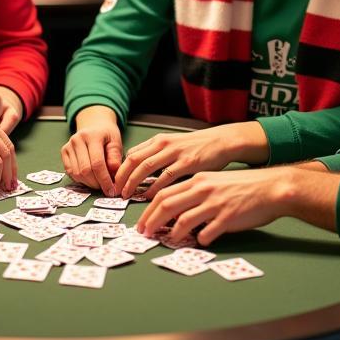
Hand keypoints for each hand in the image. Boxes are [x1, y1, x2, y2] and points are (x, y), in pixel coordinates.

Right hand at [61, 105, 122, 195]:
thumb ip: (115, 158)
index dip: (104, 179)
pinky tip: (89, 178)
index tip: (111, 190)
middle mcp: (77, 139)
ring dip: (89, 183)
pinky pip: (70, 172)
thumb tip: (113, 175)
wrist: (94, 124)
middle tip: (106, 188)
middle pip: (85, 170)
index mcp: (92, 136)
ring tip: (99, 182)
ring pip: (77, 173)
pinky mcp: (64, 151)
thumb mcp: (116, 142)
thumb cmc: (107, 135)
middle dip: (97, 183)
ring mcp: (68, 145)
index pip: (97, 163)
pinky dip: (80, 179)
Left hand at [114, 123, 254, 200]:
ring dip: (135, 185)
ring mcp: (177, 153)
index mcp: (160, 140)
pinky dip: (155, 188)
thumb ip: (158, 157)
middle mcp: (165, 144)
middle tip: (117, 194)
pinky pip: (167, 177)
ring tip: (128, 197)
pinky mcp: (190, 164)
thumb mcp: (174, 147)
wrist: (223, 142)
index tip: (115, 185)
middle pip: (135, 161)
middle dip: (123, 179)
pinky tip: (150, 198)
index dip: (121, 171)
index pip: (132, 155)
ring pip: (147, 168)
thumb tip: (139, 174)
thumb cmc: (198, 148)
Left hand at [136, 165, 339, 245]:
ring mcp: (215, 204)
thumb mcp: (214, 183)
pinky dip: (199, 239)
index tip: (142, 223)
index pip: (164, 194)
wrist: (270, 187)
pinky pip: (207, 232)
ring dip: (171, 234)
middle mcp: (203, 190)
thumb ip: (195, 194)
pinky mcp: (228, 218)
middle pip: (167, 205)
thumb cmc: (241, 187)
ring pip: (183, 220)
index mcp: (197, 181)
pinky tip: (198, 242)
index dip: (148, 210)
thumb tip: (176, 212)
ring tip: (166, 241)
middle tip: (144, 234)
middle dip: (151, 221)